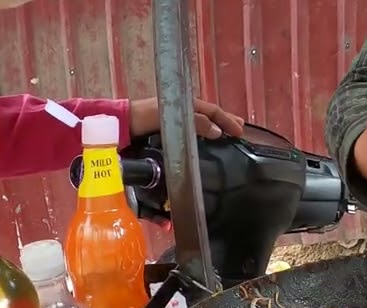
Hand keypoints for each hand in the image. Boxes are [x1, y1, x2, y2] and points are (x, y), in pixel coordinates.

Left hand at [128, 97, 244, 138]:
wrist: (120, 123)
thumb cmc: (143, 118)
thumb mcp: (170, 118)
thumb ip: (194, 123)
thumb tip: (218, 132)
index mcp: (185, 103)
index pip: (213, 111)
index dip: (228, 121)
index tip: (240, 132)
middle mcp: (182, 108)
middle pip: (210, 114)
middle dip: (225, 120)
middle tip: (240, 130)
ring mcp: (175, 117)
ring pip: (202, 120)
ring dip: (217, 126)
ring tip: (227, 133)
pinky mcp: (168, 127)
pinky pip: (193, 127)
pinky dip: (204, 131)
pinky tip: (206, 138)